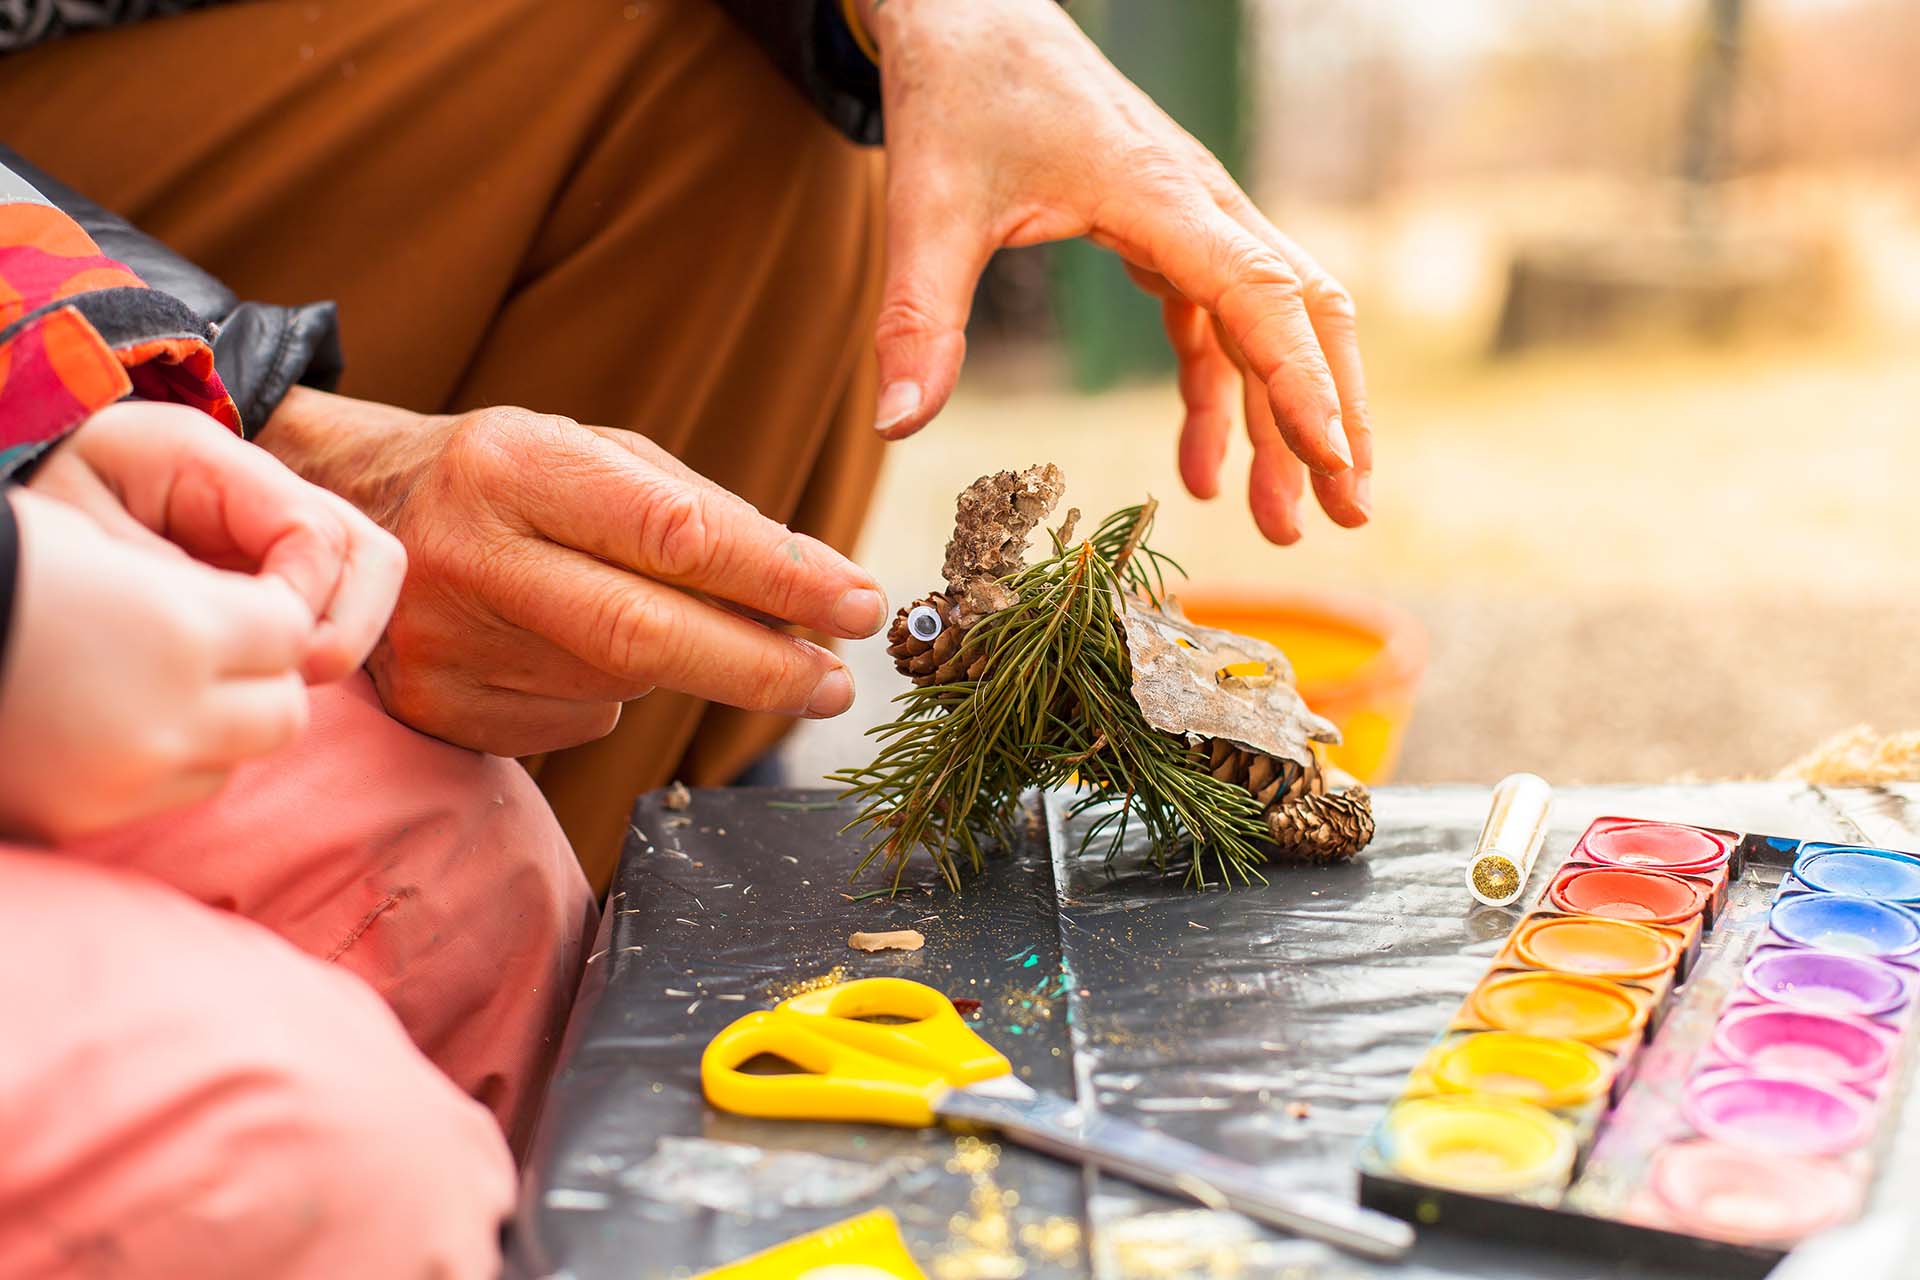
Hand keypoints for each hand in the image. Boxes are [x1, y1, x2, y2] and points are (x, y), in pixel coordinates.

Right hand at [0, 489, 315, 841]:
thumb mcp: (98, 547)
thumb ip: (194, 594)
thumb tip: (263, 626)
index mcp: (183, 628)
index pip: (293, 633)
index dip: (275, 613)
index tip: (247, 601)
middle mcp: (171, 712)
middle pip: (282, 713)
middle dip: (263, 682)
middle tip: (220, 653)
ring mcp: (127, 775)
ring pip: (231, 763)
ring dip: (219, 730)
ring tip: (159, 689)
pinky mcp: (83, 816)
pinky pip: (166, 797)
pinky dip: (162, 766)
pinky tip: (112, 726)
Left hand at [28, 401, 405, 682]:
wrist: (30, 492)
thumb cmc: (47, 502)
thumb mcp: (82, 531)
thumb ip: (171, 578)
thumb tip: (262, 632)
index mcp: (212, 461)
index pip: (316, 533)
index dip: (305, 601)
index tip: (261, 647)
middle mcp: (267, 488)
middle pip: (371, 556)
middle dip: (348, 625)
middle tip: (288, 670)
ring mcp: (279, 526)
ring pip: (367, 582)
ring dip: (340, 636)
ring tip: (277, 671)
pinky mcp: (277, 563)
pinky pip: (333, 603)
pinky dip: (317, 641)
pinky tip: (264, 665)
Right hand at [255, 388, 888, 756]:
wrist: (346, 513)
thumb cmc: (506, 479)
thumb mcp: (593, 457)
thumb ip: (702, 517)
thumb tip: (819, 600)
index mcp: (515, 466)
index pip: (674, 533)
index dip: (779, 578)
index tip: (860, 602)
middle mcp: (470, 555)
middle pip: (645, 634)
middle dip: (761, 666)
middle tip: (837, 680)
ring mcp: (446, 644)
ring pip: (621, 685)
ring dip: (682, 669)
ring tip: (665, 625)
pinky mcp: (440, 711)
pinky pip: (578, 721)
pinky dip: (610, 693)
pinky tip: (574, 649)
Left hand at [858, 0, 1370, 544]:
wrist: (966, 17)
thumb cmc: (959, 95)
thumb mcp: (927, 209)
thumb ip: (918, 318)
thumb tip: (899, 424)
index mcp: (1159, 195)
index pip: (1262, 297)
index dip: (1305, 383)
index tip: (1334, 463)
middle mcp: (1199, 206)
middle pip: (1303, 314)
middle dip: (1333, 414)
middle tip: (1347, 513)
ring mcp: (1192, 219)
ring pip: (1270, 325)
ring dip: (1283, 420)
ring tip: (1282, 518)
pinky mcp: (1166, 233)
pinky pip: (1215, 324)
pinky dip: (1220, 396)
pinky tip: (1201, 469)